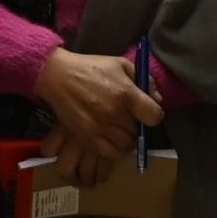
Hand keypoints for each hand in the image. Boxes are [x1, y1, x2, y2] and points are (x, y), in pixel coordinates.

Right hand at [35, 49, 162, 189]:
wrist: (59, 76)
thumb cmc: (92, 67)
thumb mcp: (121, 64)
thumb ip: (144, 80)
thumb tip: (157, 99)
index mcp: (127, 93)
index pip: (154, 115)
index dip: (154, 115)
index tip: (147, 112)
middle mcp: (115, 113)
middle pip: (138, 131)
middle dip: (136, 126)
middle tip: (129, 119)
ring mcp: (101, 127)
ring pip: (126, 145)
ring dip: (127, 139)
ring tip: (120, 130)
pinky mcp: (88, 138)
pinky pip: (110, 153)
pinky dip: (116, 150)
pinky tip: (113, 141)